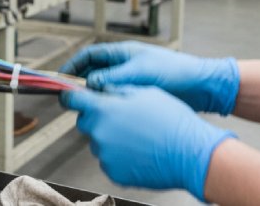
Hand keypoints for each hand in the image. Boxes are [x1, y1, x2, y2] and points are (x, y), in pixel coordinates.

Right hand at [60, 41, 239, 114]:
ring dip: (95, 97)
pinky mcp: (140, 96)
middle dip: (81, 84)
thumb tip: (90, 84)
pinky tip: (106, 116)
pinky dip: (109, 106)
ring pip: (105, 89)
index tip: (61, 78)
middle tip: (71, 98)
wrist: (202, 86)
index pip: (90, 56)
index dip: (74, 65)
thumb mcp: (139, 72)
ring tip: (87, 109)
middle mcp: (125, 66)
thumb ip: (112, 78)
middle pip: (94, 73)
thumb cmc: (174, 72)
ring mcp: (132, 81)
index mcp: (123, 53)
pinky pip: (118, 100)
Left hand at [61, 86, 234, 201]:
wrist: (190, 154)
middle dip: (97, 117)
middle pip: (85, 121)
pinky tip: (138, 150)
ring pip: (98, 141)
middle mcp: (99, 132)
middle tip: (120, 117)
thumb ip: (116, 89)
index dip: (69, 95)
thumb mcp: (143, 91)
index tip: (68, 95)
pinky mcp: (113, 172)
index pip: (72, 99)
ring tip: (136, 136)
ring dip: (110, 136)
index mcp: (103, 109)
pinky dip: (118, 155)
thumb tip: (99, 86)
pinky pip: (108, 159)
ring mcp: (104, 154)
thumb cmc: (170, 119)